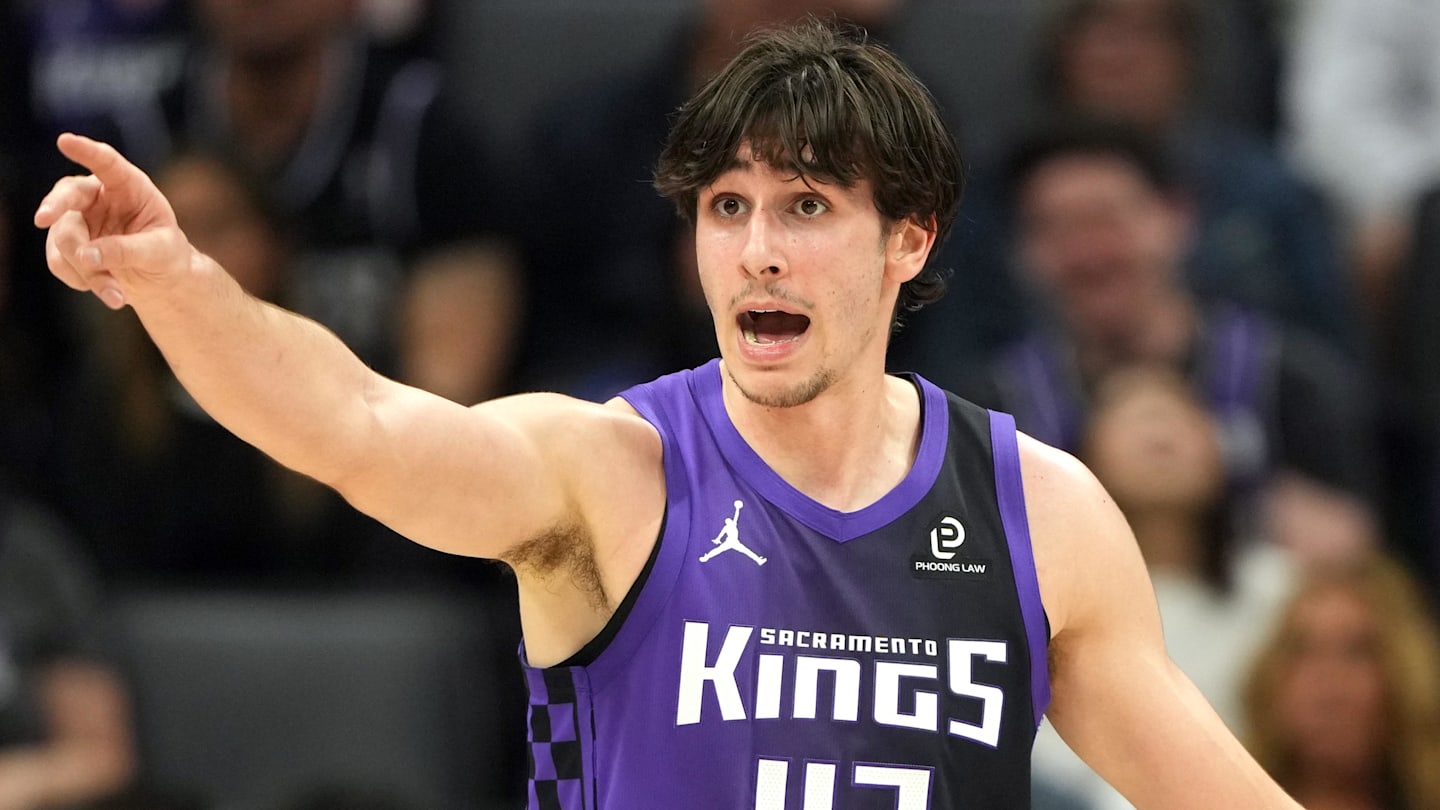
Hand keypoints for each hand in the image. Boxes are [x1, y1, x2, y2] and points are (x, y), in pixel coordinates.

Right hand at [33, 133, 191, 309]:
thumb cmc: (166, 255)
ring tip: (117, 296)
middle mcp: (98, 197)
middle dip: (55, 206)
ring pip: (65, 239)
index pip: (107, 163)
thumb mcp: (159, 252)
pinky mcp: (66, 244)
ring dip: (87, 270)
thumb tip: (88, 255)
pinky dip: (82, 280)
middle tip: (43, 218)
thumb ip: (127, 249)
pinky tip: (109, 292)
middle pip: (68, 195)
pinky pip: (61, 261)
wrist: (159, 278)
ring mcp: (78, 219)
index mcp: (129, 187)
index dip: (86, 151)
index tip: (64, 140)